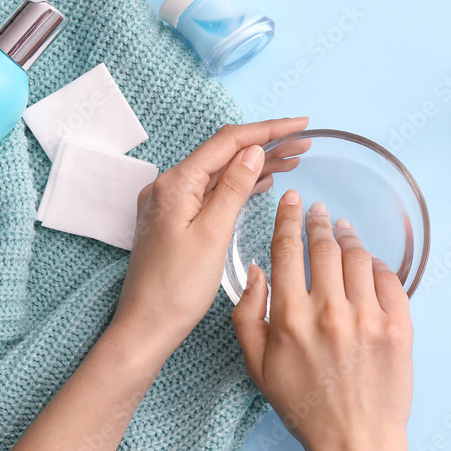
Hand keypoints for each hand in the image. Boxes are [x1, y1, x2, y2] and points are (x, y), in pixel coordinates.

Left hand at [108, 117, 307, 364]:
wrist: (146, 326)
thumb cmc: (176, 289)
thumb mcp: (213, 234)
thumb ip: (233, 189)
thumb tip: (253, 152)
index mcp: (176, 184)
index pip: (228, 142)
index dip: (267, 130)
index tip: (300, 125)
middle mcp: (168, 187)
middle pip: (224, 154)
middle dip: (265, 145)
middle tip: (304, 142)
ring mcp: (170, 204)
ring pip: (219, 173)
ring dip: (255, 164)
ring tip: (293, 159)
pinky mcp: (175, 221)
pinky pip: (211, 192)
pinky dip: (238, 185)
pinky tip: (261, 182)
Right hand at [231, 190, 413, 450]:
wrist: (355, 443)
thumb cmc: (303, 408)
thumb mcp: (258, 366)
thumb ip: (248, 315)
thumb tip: (257, 271)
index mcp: (290, 317)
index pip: (289, 249)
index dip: (290, 218)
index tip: (293, 201)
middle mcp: (330, 311)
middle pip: (325, 246)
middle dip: (320, 221)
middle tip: (319, 211)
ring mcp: (368, 318)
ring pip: (358, 258)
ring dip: (348, 238)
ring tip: (343, 232)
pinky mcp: (398, 328)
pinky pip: (389, 280)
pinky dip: (377, 265)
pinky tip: (369, 264)